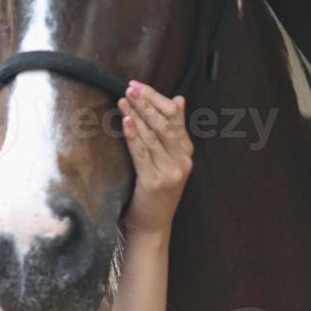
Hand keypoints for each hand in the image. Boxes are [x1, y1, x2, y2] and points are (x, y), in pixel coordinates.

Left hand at [119, 79, 193, 235]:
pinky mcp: (153, 182)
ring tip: (124, 99)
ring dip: (137, 115)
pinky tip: (126, 121)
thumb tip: (179, 99)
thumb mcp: (169, 159)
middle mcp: (182, 160)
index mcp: (186, 152)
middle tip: (130, 87)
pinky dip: (133, 135)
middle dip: (146, 103)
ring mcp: (169, 172)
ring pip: (152, 136)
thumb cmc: (156, 191)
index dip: (157, 99)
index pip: (175, 117)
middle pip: (164, 124)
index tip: (139, 85)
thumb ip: (172, 132)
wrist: (153, 226)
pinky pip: (141, 153)